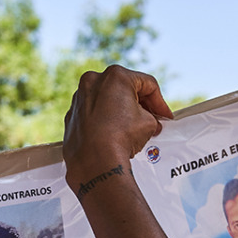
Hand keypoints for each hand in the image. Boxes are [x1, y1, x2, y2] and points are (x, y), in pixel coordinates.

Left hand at [63, 65, 172, 190]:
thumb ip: (150, 116)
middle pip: (125, 89)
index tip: (164, 116)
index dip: (160, 102)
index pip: (147, 84)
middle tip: (152, 121)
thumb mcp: (148, 123)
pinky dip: (105, 121)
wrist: (94, 162)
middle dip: (140, 106)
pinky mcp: (72, 116)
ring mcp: (79, 98)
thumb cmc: (120, 138)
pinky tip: (114, 135)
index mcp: (115, 76)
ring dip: (121, 112)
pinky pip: (94, 114)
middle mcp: (93, 82)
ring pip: (107, 101)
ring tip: (133, 130)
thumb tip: (149, 121)